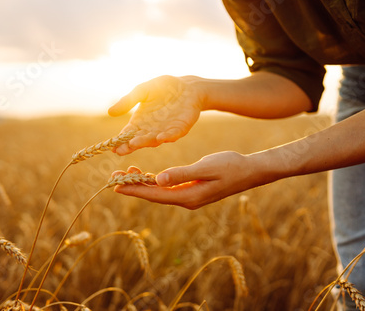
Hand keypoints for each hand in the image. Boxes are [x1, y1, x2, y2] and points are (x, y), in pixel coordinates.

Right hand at [108, 75, 204, 154]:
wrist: (188, 87)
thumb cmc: (164, 88)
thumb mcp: (142, 91)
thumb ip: (128, 101)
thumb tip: (110, 112)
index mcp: (140, 122)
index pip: (128, 134)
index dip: (120, 140)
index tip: (112, 146)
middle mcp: (151, 129)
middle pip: (139, 140)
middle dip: (129, 145)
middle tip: (120, 150)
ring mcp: (165, 130)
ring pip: (154, 139)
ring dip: (145, 142)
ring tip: (134, 144)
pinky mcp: (180, 128)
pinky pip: (173, 134)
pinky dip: (168, 137)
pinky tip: (161, 138)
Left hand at [112, 151, 267, 209]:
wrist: (251, 171)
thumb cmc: (231, 166)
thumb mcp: (205, 167)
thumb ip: (181, 174)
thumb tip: (158, 179)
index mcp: (188, 196)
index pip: (155, 194)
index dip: (135, 189)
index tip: (116, 185)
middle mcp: (187, 199)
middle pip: (154, 195)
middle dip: (134, 187)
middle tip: (113, 178)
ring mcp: (190, 196)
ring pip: (160, 191)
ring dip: (143, 183)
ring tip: (126, 173)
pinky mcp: (193, 190)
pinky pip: (169, 188)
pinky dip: (156, 181)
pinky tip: (148, 175)